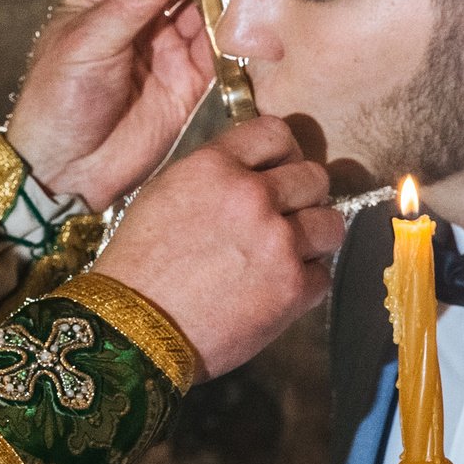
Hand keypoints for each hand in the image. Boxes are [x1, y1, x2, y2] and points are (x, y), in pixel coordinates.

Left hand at [7, 0, 217, 209]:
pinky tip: (238, 31)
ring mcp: (166, 49)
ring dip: (220, 2)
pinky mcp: (189, 82)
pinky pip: (218, 52)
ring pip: (203, 12)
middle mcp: (138, 19)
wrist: (65, 172)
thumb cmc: (57, 103)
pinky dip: (231, 41)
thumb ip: (133, 0)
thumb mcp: (88, 44)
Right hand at [94, 117, 344, 377]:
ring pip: (331, 224)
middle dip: (303, 196)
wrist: (132, 331)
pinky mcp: (292, 289)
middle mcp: (252, 197)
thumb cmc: (138, 265)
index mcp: (215, 166)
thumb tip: (255, 171)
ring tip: (289, 253)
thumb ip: (215, 173)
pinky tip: (277, 289)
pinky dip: (305, 283)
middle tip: (287, 215)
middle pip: (314, 177)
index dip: (282, 153)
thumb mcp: (163, 193)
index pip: (275, 133)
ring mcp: (278, 243)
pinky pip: (322, 275)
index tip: (280, 170)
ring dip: (313, 238)